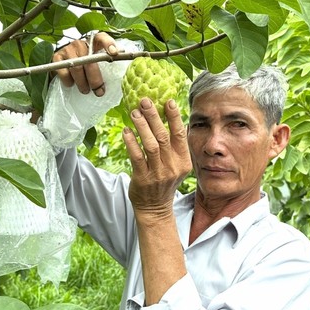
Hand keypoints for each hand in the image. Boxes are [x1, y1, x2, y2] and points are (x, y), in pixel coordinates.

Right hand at [52, 32, 117, 96]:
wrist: (63, 60)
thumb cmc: (85, 62)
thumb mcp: (95, 60)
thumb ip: (104, 62)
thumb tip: (118, 75)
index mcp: (93, 42)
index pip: (102, 38)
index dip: (109, 44)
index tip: (114, 54)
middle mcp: (80, 43)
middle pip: (90, 61)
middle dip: (95, 79)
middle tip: (99, 92)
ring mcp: (68, 49)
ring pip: (77, 69)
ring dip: (82, 83)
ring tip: (85, 90)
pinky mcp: (57, 57)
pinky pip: (64, 72)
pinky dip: (69, 81)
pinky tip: (72, 84)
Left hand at [123, 98, 192, 215]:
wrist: (155, 208)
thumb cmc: (163, 182)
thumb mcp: (176, 166)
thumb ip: (176, 147)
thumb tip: (174, 120)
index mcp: (183, 161)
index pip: (180, 135)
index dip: (174, 117)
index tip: (167, 101)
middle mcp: (172, 167)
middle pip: (163, 137)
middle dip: (154, 116)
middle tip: (145, 101)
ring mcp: (158, 173)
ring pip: (151, 145)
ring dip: (142, 127)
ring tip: (134, 113)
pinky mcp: (143, 179)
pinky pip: (137, 157)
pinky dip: (131, 142)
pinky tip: (126, 131)